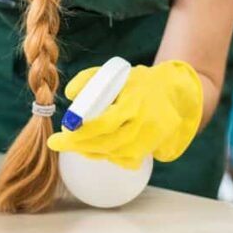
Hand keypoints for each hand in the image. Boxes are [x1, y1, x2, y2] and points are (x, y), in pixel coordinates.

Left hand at [47, 61, 203, 169]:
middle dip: (78, 145)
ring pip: (114, 154)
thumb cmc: (139, 82)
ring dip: (90, 151)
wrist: (175, 93)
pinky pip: (125, 160)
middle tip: (60, 142)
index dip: (79, 133)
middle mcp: (145, 123)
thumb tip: (70, 95)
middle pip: (106, 143)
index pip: (104, 124)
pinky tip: (98, 146)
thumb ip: (89, 78)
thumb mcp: (115, 72)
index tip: (57, 137)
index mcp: (136, 102)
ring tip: (76, 142)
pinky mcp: (151, 149)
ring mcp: (150, 139)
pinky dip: (108, 156)